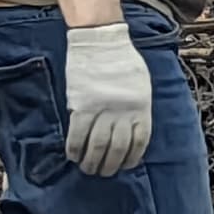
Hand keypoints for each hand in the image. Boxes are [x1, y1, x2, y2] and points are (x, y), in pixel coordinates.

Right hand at [62, 18, 154, 175]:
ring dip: (91, 161)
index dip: (131, 158)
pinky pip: (78, 135)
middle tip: (103, 172)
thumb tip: (131, 125)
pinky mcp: (82, 107)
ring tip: (87, 168)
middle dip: (109, 165)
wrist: (101, 41)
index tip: (125, 165)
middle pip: (117, 149)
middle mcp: (123, 114)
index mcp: (140, 108)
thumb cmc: (123, 59)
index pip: (139, 142)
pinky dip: (75, 148)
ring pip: (97, 147)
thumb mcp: (141, 84)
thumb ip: (137, 106)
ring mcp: (102, 111)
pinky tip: (73, 156)